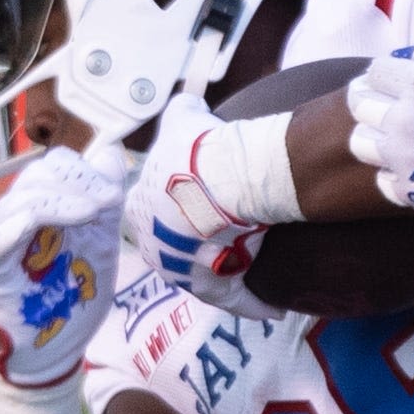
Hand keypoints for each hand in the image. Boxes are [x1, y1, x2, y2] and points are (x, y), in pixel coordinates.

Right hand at [0, 142, 134, 413]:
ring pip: (18, 201)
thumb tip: (112, 156)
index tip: (114, 193)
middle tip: (107, 202)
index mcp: (42, 210)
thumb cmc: (69, 303)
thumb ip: (104, 205)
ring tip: (93, 212)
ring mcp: (0, 244)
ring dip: (59, 200)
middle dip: (75, 182)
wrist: (51, 355)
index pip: (53, 167)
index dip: (84, 171)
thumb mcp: (98, 247)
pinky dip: (16, 226)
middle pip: (35, 177)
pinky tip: (37, 220)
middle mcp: (16, 220)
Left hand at [128, 104, 297, 323]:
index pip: (153, 215)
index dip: (177, 208)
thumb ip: (182, 112)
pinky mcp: (214, 288)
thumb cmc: (200, 151)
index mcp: (141, 212)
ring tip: (251, 268)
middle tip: (225, 237)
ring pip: (205, 278)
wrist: (224, 180)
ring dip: (226, 274)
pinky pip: (237, 301)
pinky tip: (273, 309)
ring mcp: (183, 272)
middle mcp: (155, 248)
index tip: (199, 204)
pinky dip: (255, 304)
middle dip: (196, 246)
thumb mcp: (184, 121)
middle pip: (176, 251)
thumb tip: (189, 104)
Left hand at [343, 32, 413, 226]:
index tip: (398, 81)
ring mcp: (405, 160)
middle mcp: (403, 121)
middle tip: (391, 106)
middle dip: (372, 100)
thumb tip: (413, 55)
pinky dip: (394, 172)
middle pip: (360, 105)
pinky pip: (382, 180)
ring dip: (376, 136)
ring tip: (401, 138)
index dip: (385, 73)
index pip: (373, 72)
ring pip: (362, 144)